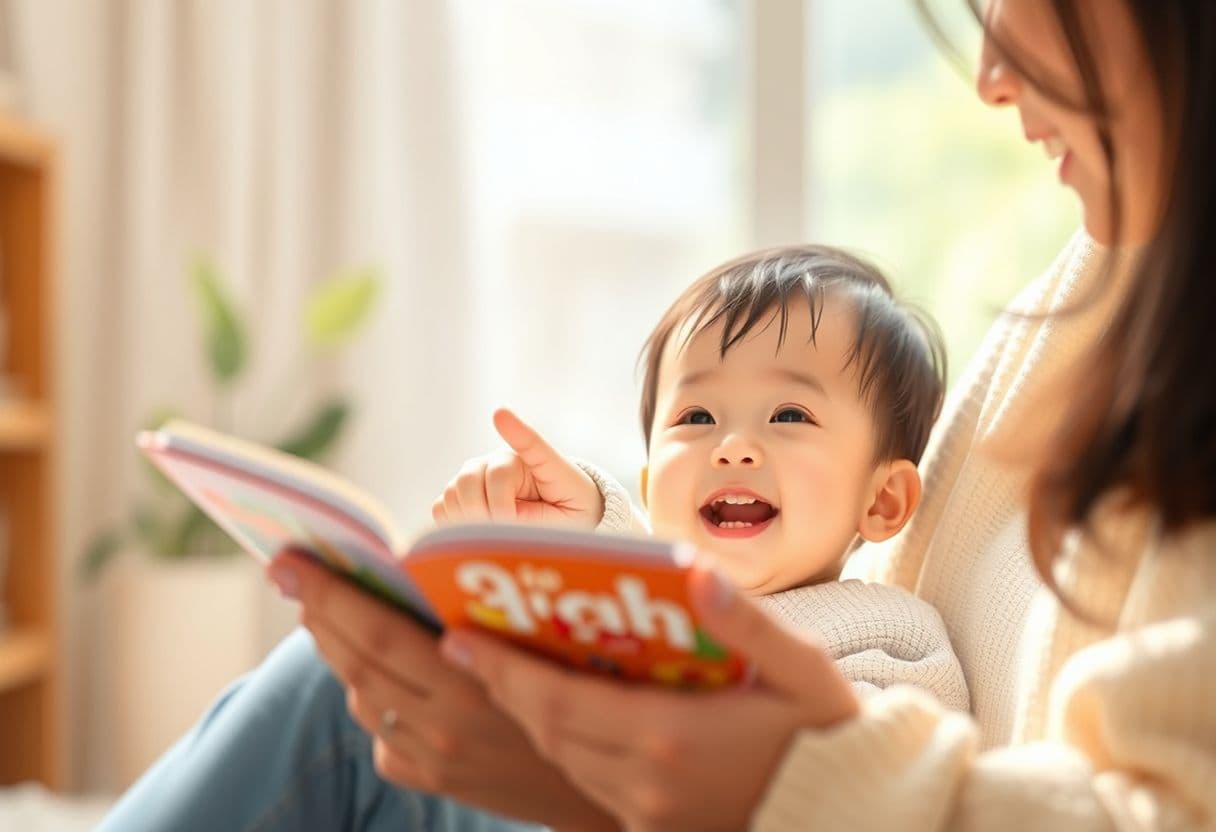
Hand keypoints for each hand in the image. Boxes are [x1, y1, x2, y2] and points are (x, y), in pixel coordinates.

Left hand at [267, 549, 617, 831]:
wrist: (605, 790)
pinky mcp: (430, 780)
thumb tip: (411, 568)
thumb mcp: (541, 644)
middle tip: (293, 573)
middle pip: (355, 661)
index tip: (286, 560)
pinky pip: (382, 733)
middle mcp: (440, 728)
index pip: (376, 631)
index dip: (326, 593)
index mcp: (469, 683)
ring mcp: (431, 760)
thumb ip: (477, 613)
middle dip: (317, 612)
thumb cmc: (589, 690)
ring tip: (335, 615)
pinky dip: (376, 698)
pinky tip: (389, 678)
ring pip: (361, 696)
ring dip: (342, 652)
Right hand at [431, 407, 603, 528]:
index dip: (513, 432)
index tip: (501, 414)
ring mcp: (474, 475)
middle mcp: (496, 461)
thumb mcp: (571, 511)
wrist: (556, 513)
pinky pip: (442, 508)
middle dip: (485, 511)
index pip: (520, 452)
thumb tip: (507, 498)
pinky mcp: (459, 493)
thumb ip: (542, 509)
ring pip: (453, 493)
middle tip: (506, 531)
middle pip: (471, 479)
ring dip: (470, 520)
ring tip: (495, 534)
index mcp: (530, 459)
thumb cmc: (567, 509)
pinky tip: (476, 532)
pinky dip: (454, 524)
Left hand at [439, 564, 859, 831]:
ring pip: (564, 760)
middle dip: (500, 687)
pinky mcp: (655, 828)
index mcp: (674, 736)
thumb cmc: (827, 728)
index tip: (458, 637)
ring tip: (496, 671)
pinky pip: (588, 784)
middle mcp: (648, 781)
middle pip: (549, 731)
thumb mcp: (800, 666)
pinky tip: (557, 715)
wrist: (850, 807)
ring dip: (527, 716)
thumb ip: (746, 621)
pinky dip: (563, 746)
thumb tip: (695, 571)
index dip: (503, 671)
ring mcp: (648, 812)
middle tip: (459, 643)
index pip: (561, 701)